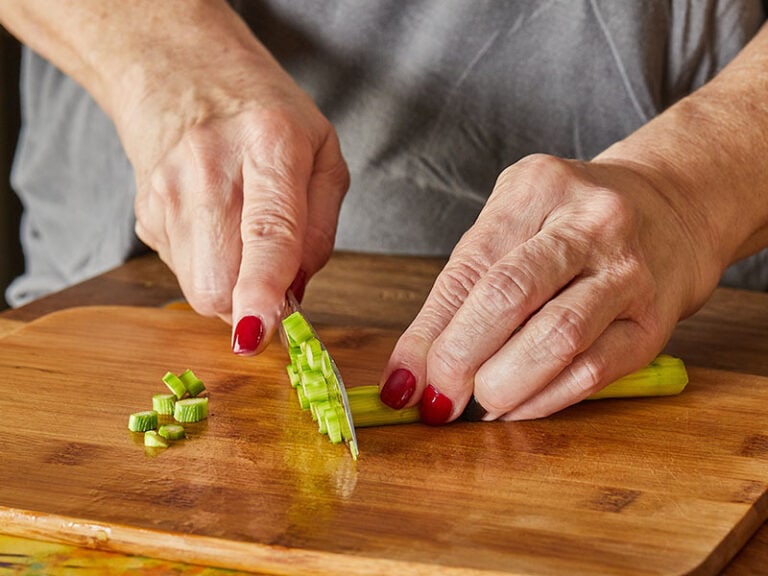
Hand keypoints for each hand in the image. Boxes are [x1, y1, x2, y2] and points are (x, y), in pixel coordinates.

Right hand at [112, 13, 348, 352]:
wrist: (177, 71)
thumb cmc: (265, 114)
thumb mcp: (323, 154)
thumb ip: (320, 229)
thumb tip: (294, 295)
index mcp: (269, 144)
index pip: (267, 230)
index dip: (263, 289)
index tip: (257, 330)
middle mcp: (209, 169)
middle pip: (220, 281)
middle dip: (252, 302)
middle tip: (275, 270)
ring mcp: (165, 195)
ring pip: (200, 288)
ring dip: (232, 283)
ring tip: (242, 230)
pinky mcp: (144, 217)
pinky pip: (185, 274)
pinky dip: (210, 265)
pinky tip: (216, 222)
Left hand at [380, 154, 720, 422]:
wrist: (670, 212)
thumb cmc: (568, 223)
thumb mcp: (510, 225)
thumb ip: (460, 290)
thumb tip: (410, 374)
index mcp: (538, 188)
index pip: (468, 269)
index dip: (428, 335)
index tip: (402, 383)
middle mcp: (590, 223)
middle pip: (509, 296)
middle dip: (460, 360)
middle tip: (437, 399)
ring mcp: (628, 272)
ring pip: (556, 338)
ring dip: (503, 386)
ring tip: (477, 404)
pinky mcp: (653, 323)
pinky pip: (592, 372)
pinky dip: (543, 400)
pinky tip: (517, 406)